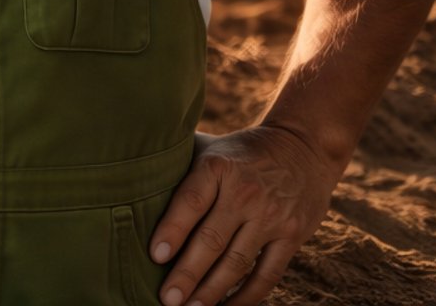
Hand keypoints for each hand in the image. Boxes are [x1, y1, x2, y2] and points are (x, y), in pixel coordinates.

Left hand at [150, 124, 344, 305]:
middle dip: (187, 274)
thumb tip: (131, 182)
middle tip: (167, 299)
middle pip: (212, 240)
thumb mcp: (210, 147)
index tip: (155, 256)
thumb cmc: (240, 152)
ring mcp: (272, 216)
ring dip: (213, 291)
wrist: (303, 145)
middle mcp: (246, 193)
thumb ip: (179, 165)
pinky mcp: (293, 235)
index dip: (172, 230)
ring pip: (238, 262)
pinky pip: (268, 274)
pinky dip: (247, 296)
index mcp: (217, 168)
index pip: (191, 202)